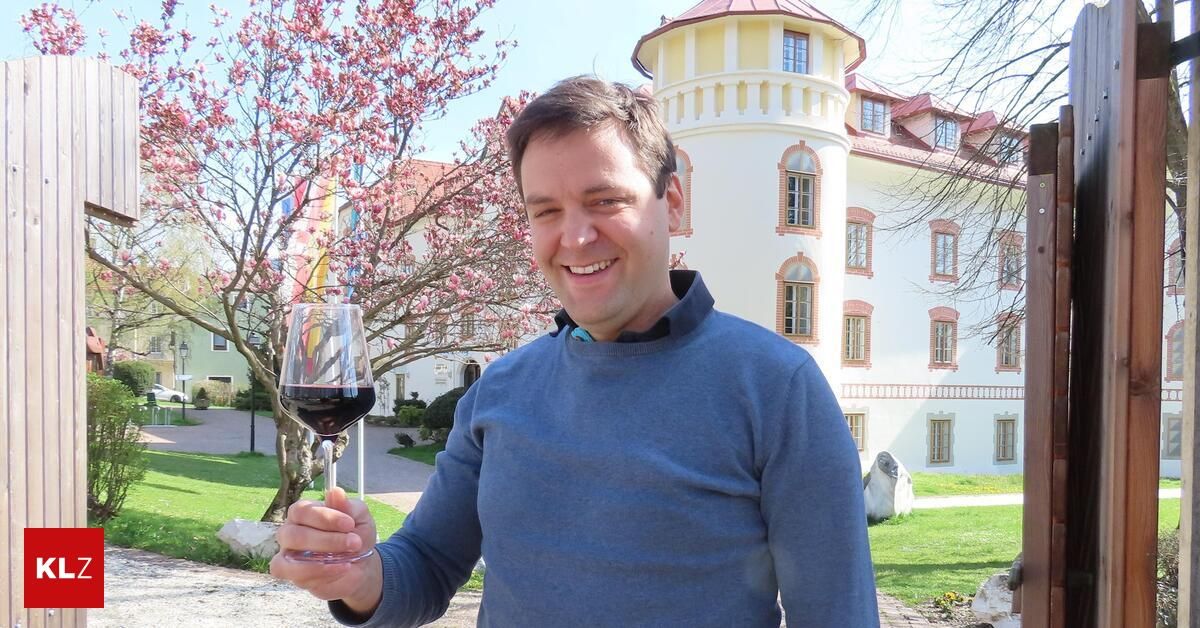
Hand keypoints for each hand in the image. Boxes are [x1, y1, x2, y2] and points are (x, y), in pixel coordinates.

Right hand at [270, 487, 383, 614]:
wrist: (362, 565)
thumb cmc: (356, 535)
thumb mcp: (359, 518)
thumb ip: (347, 506)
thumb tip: (335, 492)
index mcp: (303, 513)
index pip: (301, 510)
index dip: (324, 517)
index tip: (349, 523)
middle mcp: (290, 532)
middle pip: (294, 534)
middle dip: (327, 540)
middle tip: (354, 542)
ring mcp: (288, 556)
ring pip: (288, 559)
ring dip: (320, 560)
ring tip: (347, 559)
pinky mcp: (293, 576)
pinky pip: (296, 576)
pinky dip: (319, 573)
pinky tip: (341, 568)